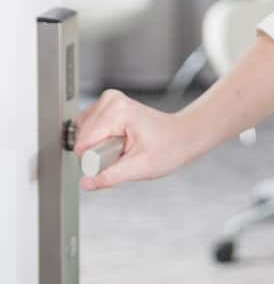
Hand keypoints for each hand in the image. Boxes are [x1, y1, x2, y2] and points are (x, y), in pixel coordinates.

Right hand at [72, 89, 191, 190]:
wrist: (182, 136)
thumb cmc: (168, 148)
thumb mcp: (140, 168)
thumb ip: (110, 177)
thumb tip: (86, 183)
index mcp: (117, 112)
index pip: (84, 143)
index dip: (96, 159)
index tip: (118, 158)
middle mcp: (110, 100)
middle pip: (82, 137)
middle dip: (98, 151)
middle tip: (125, 152)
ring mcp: (108, 100)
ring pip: (82, 133)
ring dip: (98, 146)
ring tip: (123, 146)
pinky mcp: (107, 105)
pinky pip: (87, 128)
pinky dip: (99, 139)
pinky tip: (117, 141)